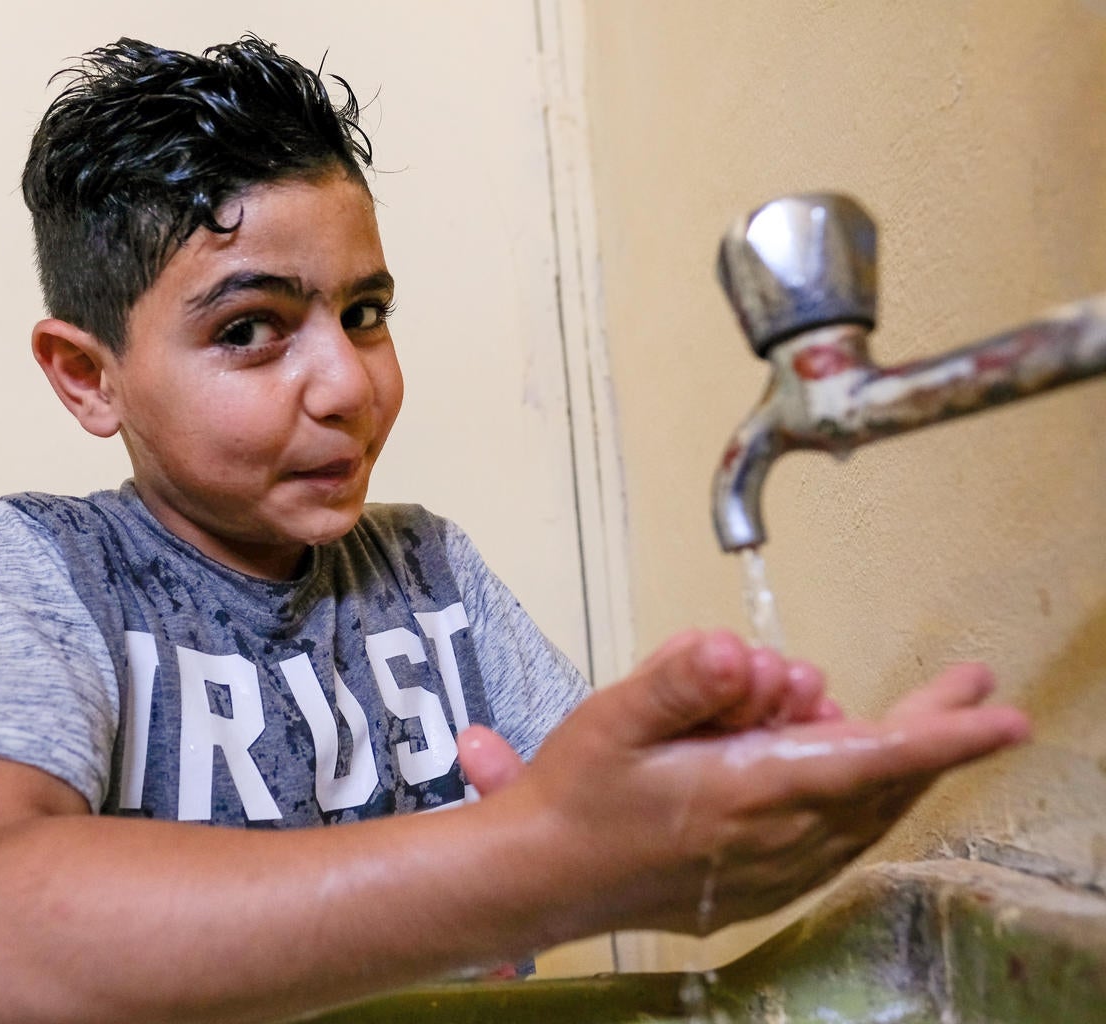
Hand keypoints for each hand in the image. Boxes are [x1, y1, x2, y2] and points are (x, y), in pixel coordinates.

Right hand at [460, 630, 1027, 937]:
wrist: (539, 877)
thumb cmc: (575, 798)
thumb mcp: (612, 719)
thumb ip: (677, 680)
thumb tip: (734, 651)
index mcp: (748, 794)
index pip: (869, 761)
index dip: (943, 738)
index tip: (1001, 718)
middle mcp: (777, 842)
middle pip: (884, 783)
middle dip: (932, 733)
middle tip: (967, 687)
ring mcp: (774, 872)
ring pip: (865, 814)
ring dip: (885, 761)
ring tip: (847, 708)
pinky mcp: (761, 887)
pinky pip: (838, 842)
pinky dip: (857, 800)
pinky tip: (839, 770)